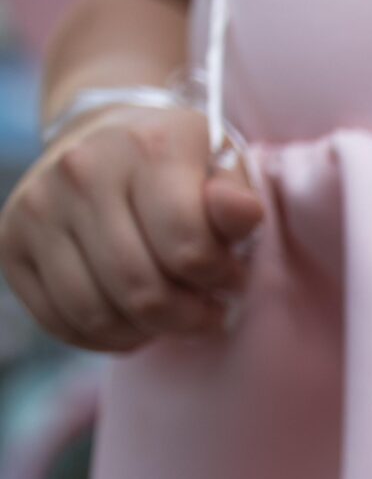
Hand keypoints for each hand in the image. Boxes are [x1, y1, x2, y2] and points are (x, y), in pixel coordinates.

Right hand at [0, 106, 262, 352]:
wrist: (105, 140)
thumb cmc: (181, 169)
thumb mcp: (225, 171)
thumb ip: (237, 200)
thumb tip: (242, 213)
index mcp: (147, 148)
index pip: (189, 250)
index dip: (221, 280)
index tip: (229, 277)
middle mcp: (81, 171)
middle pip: (142, 291)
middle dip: (187, 317)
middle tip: (206, 309)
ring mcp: (38, 207)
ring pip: (96, 315)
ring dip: (145, 332)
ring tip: (169, 314)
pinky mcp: (10, 242)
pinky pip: (59, 322)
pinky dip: (104, 338)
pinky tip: (132, 320)